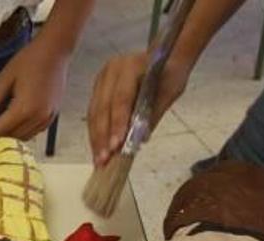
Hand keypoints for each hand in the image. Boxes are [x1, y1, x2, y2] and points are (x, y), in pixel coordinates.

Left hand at [0, 40, 68, 140]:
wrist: (54, 51)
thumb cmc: (27, 61)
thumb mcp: (3, 80)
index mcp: (24, 109)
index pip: (0, 130)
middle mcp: (38, 118)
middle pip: (12, 136)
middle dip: (0, 129)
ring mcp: (48, 118)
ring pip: (24, 137)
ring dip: (12, 131)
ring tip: (7, 113)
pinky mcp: (54, 116)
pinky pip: (35, 131)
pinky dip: (25, 128)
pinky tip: (20, 114)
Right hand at [87, 52, 192, 166]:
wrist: (166, 58)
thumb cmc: (170, 74)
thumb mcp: (169, 92)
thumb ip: (152, 114)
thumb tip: (137, 141)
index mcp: (130, 66)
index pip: (121, 98)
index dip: (117, 123)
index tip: (116, 145)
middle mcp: (111, 70)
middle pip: (102, 107)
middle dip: (102, 136)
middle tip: (104, 159)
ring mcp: (101, 79)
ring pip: (94, 113)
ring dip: (96, 138)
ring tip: (99, 160)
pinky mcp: (97, 89)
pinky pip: (93, 114)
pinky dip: (95, 133)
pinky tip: (98, 149)